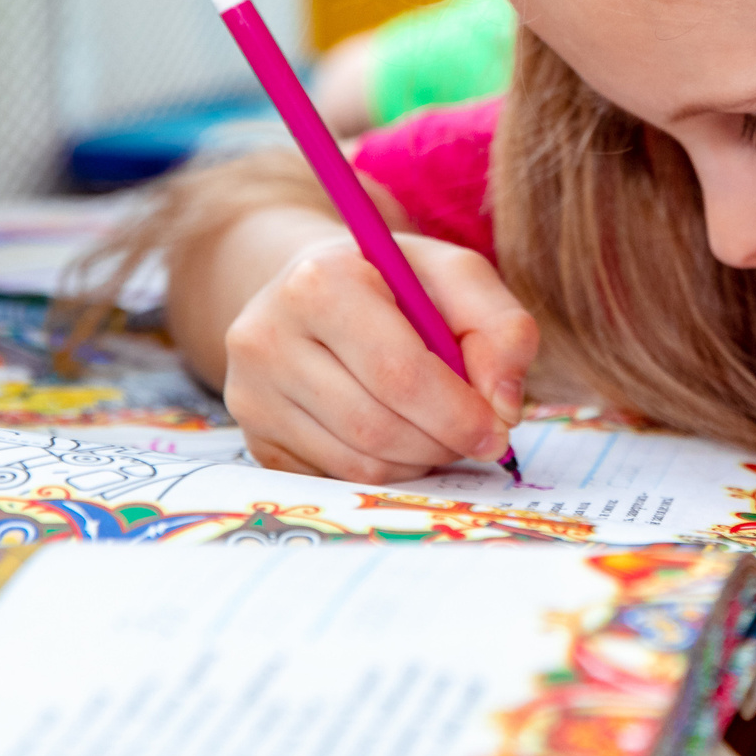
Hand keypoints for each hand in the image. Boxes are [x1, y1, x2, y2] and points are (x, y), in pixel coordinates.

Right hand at [221, 231, 537, 483]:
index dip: (458, 412)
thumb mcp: (455, 276)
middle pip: (376, 425)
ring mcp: (251, 393)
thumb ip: (500, 326)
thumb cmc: (395, 281)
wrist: (313, 289)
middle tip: (477, 437)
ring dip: (418, 461)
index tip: (498, 429)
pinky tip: (399, 439)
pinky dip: (384, 472)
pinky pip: (335, 479)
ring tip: (439, 431)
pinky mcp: (255, 437)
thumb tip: (504, 406)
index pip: (398, 372)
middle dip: (442, 442)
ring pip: (357, 462)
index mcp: (319, 281)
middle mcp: (267, 337)